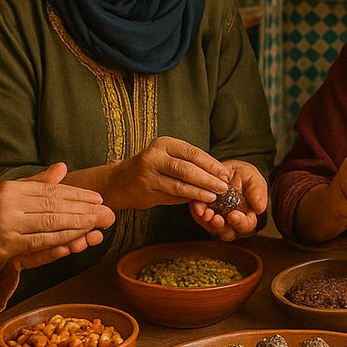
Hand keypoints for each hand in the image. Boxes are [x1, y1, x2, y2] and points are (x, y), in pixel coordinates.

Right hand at [0, 163, 115, 273]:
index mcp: (10, 187)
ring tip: (98, 223)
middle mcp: (9, 202)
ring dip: (77, 223)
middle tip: (107, 211)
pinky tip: (77, 240)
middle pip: (55, 204)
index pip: (51, 190)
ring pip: (51, 222)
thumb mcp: (1, 193)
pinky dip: (61, 239)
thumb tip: (62, 168)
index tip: (98, 198)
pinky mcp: (5, 244)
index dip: (77, 195)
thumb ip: (34, 183)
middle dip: (84, 208)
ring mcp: (7, 222)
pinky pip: (40, 241)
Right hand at [105, 136, 231, 209]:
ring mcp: (148, 174)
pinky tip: (198, 201)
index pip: (192, 153)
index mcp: (164, 144)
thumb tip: (219, 175)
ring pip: (179, 184)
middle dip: (208, 179)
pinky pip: (171, 196)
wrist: (121, 181)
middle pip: (186, 168)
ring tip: (214, 196)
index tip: (225, 173)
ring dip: (199, 192)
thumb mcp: (169, 156)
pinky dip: (187, 199)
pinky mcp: (146, 191)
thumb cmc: (154, 167)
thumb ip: (190, 163)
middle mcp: (154, 156)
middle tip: (223, 187)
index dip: (211, 164)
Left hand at [189, 160, 268, 240]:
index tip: (234, 216)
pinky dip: (197, 213)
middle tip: (216, 218)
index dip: (240, 223)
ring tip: (204, 212)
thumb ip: (257, 190)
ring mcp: (218, 221)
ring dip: (208, 222)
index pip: (247, 225)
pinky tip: (197, 205)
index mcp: (249, 215)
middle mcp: (233, 223)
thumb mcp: (252, 177)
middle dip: (221, 227)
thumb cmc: (242, 175)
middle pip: (228, 233)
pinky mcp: (203, 216)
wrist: (225, 170)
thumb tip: (260, 208)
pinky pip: (199, 219)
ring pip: (212, 229)